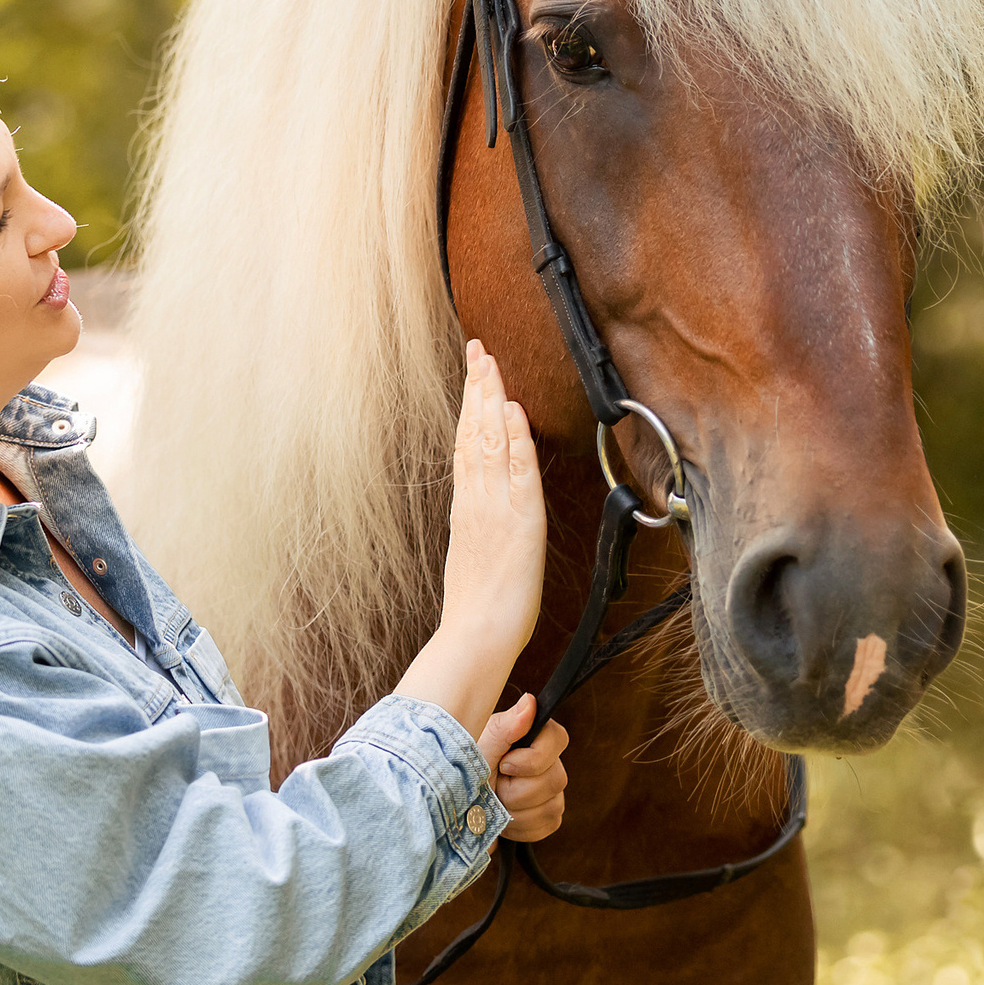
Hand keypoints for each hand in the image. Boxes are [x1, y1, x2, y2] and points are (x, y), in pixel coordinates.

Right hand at [439, 340, 547, 656]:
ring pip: (489, 440)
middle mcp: (475, 499)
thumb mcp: (471, 559)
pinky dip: (512, 437)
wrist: (476, 635)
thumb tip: (477, 515)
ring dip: (491, 398)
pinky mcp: (517, 518)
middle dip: (477, 387)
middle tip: (478, 349)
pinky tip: (511, 410)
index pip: (465, 443)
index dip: (469, 406)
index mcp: (465, 507)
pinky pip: (515, 469)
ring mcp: (494, 506)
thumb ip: (476, 528)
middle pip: (473, 431)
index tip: (472, 375)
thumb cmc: (477, 610)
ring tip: (489, 361)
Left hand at [475, 694, 570, 841]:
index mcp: (531, 736)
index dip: (532, 759)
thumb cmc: (462, 771)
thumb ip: (505, 728)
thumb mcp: (477, 748)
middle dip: (516, 791)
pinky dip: (521, 828)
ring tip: (495, 803)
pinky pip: (547, 824)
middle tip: (493, 787)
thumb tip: (530, 702)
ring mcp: (552, 790)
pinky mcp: (549, 815)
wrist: (454, 807)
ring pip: (551, 806)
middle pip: (555, 779)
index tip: (504, 765)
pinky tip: (504, 819)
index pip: (557, 739)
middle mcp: (547, 761)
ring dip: (516, 811)